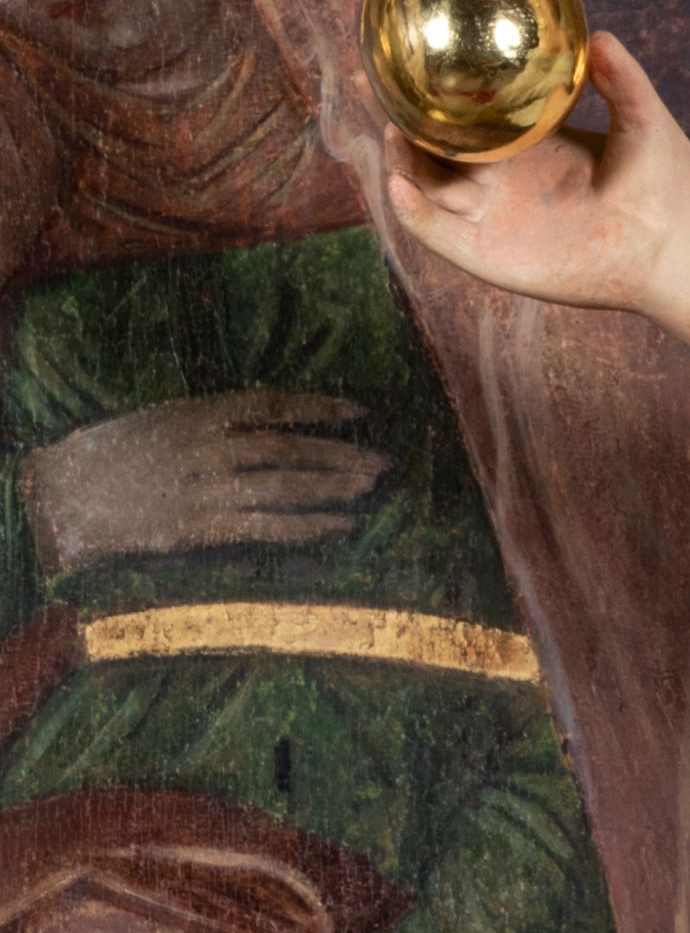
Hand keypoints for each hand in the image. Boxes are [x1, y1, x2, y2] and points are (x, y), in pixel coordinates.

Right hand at [24, 393, 390, 573]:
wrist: (63, 496)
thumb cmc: (110, 456)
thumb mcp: (159, 420)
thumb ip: (209, 423)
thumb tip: (260, 425)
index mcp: (196, 412)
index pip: (271, 403)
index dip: (318, 407)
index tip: (356, 409)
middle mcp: (207, 448)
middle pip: (287, 447)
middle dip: (339, 453)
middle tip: (382, 460)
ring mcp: (206, 489)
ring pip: (284, 486)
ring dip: (332, 487)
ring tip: (369, 488)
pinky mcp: (201, 529)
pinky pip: (267, 528)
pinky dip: (308, 526)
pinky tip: (339, 526)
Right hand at [383, 30, 689, 323]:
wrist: (679, 245)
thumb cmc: (668, 183)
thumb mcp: (641, 116)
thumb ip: (619, 77)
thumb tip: (596, 33)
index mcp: (529, 147)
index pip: (467, 117)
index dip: (434, 93)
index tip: (406, 59)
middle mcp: (504, 182)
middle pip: (433, 152)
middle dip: (401, 121)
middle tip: (373, 82)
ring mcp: (495, 220)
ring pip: (427, 190)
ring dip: (400, 162)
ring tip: (388, 127)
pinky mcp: (493, 257)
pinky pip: (440, 235)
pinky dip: (413, 212)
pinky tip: (398, 183)